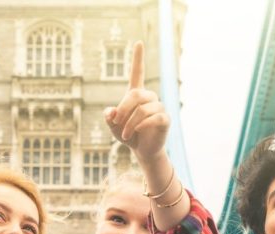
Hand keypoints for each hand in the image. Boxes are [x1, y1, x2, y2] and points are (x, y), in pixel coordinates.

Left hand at [105, 42, 168, 162]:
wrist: (141, 150)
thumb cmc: (127, 134)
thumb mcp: (113, 126)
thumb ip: (109, 117)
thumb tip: (110, 112)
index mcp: (136, 94)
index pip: (137, 72)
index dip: (138, 58)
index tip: (138, 42)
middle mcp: (149, 97)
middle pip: (136, 95)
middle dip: (123, 109)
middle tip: (115, 122)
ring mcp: (158, 107)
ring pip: (143, 109)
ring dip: (130, 123)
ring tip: (125, 134)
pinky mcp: (165, 119)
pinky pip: (155, 117)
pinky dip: (142, 125)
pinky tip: (137, 131)